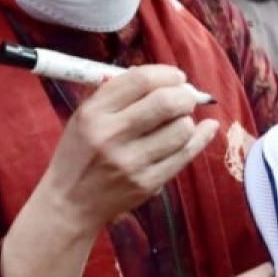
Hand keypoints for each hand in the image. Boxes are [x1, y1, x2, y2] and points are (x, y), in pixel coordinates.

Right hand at [31, 65, 218, 236]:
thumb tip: (164, 76)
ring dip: (187, 119)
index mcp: (94, 113)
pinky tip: (207, 127)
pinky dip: (202, 137)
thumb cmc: (80, 152)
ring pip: (181, 129)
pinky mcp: (147, 183)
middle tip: (185, 98)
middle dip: (185, 95)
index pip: (140, 80)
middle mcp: (111, 136)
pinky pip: (186, 155)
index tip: (177, 77)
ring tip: (178, 121)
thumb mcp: (85, 116)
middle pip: (166, 102)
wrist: (70, 203)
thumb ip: (119, 93)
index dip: (167, 74)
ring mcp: (131, 162)